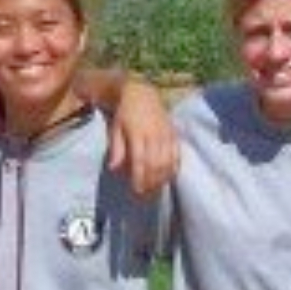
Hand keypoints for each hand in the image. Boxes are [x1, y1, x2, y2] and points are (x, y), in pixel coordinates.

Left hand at [107, 78, 175, 196]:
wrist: (141, 94)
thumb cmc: (124, 114)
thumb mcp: (115, 129)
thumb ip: (116, 149)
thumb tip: (113, 169)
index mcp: (138, 133)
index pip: (141, 161)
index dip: (140, 178)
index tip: (136, 191)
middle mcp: (154, 134)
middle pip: (156, 164)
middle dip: (151, 182)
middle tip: (145, 196)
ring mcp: (166, 134)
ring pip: (168, 161)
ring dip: (163, 178)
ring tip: (155, 190)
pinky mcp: (174, 134)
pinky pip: (177, 154)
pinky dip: (174, 168)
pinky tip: (168, 178)